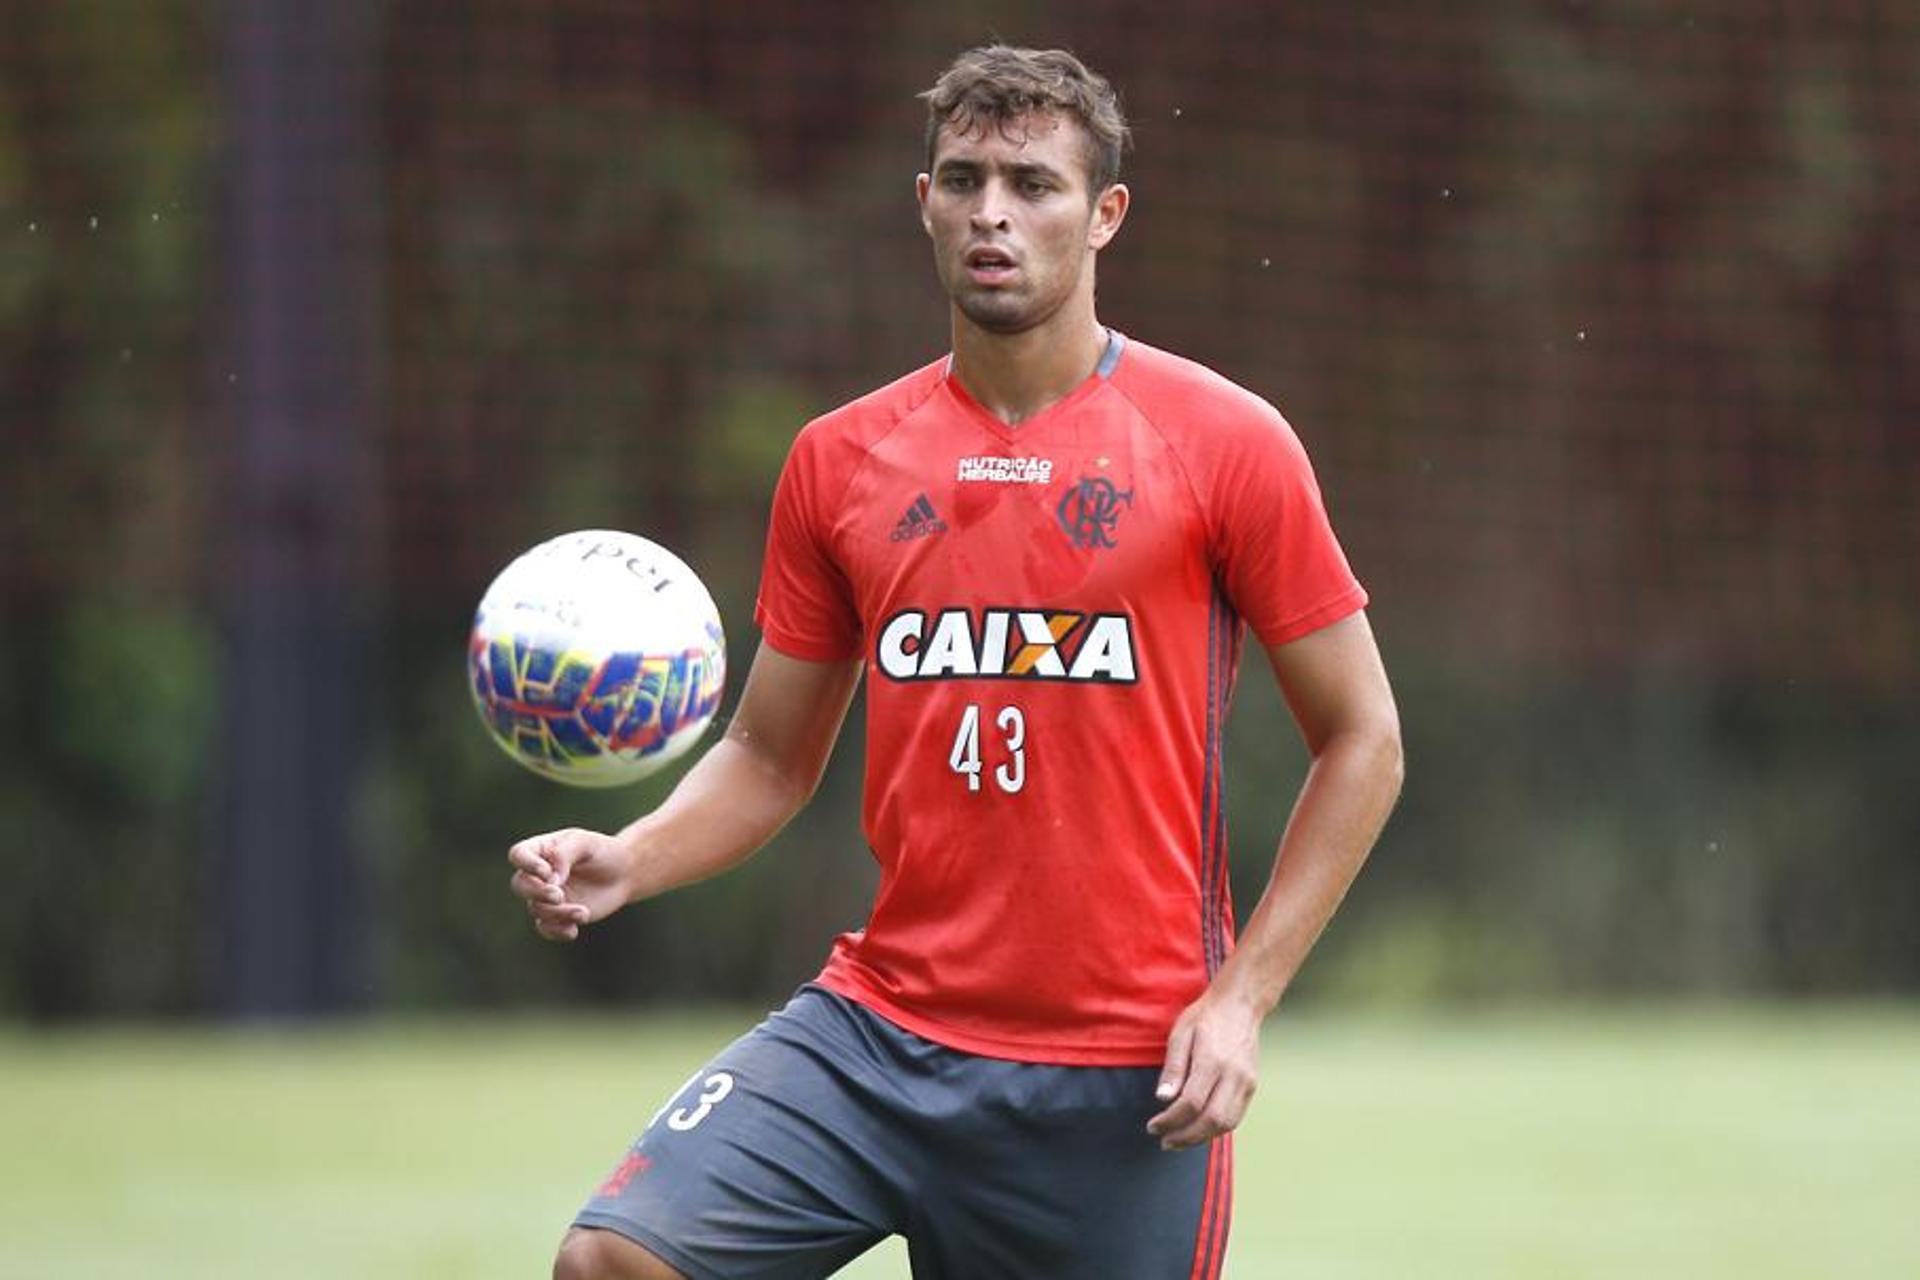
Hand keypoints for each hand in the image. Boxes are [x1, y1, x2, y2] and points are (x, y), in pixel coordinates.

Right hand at [506, 827, 632, 940]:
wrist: (624, 874)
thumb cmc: (603, 852)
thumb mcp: (586, 843)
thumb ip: (564, 854)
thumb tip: (550, 879)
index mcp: (541, 850)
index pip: (518, 854)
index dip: (527, 864)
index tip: (547, 871)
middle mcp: (538, 875)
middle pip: (520, 885)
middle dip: (537, 893)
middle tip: (559, 896)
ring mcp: (546, 896)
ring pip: (536, 909)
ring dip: (558, 913)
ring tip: (583, 912)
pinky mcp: (557, 915)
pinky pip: (545, 928)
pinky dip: (557, 932)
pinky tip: (573, 930)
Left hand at [1146, 989, 1262, 1149]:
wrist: (1239, 1005)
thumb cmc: (1206, 1016)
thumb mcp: (1180, 1034)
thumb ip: (1173, 1067)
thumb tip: (1163, 1098)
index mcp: (1212, 1060)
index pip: (1191, 1103)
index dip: (1170, 1120)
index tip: (1153, 1126)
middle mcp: (1234, 1075)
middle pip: (1212, 1120)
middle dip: (1185, 1137)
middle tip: (1165, 1141)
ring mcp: (1246, 1082)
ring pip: (1226, 1124)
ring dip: (1201, 1138)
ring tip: (1179, 1140)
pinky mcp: (1252, 1086)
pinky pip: (1235, 1117)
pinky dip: (1216, 1129)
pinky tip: (1198, 1130)